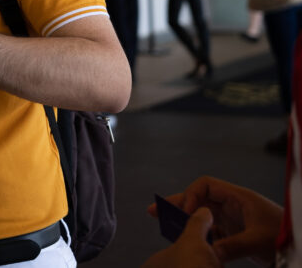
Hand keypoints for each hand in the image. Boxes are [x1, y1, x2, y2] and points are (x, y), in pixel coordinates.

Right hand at [147, 176, 281, 263]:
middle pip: (198, 199)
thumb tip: (206, 254)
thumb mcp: (258, 241)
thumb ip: (231, 246)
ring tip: (163, 226)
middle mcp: (232, 205)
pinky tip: (188, 242)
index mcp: (238, 197)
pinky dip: (198, 235)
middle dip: (177, 204)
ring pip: (202, 216)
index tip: (184, 213)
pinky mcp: (236, 233)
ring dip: (184, 221)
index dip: (190, 196)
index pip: (205, 185)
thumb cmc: (285, 235)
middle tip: (153, 211)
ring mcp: (233, 219)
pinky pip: (210, 231)